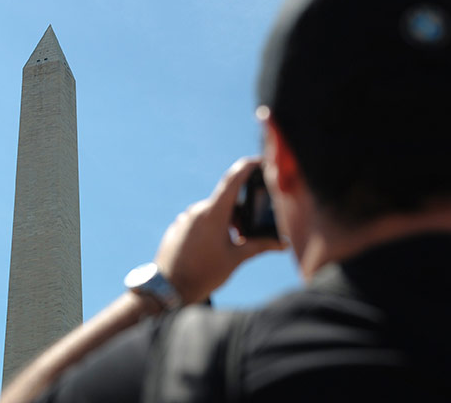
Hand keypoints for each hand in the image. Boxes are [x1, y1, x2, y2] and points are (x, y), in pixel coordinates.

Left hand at [154, 157, 285, 304]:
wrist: (168, 289)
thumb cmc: (203, 274)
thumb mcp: (236, 258)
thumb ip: (260, 245)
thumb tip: (283, 243)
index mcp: (214, 212)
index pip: (234, 179)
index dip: (249, 167)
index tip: (260, 161)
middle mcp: (198, 210)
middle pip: (227, 202)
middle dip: (242, 213)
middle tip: (249, 232)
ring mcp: (186, 218)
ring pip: (214, 212)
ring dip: (227, 222)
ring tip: (232, 245)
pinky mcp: (178, 227)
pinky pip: (200, 221)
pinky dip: (212, 228)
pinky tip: (214, 248)